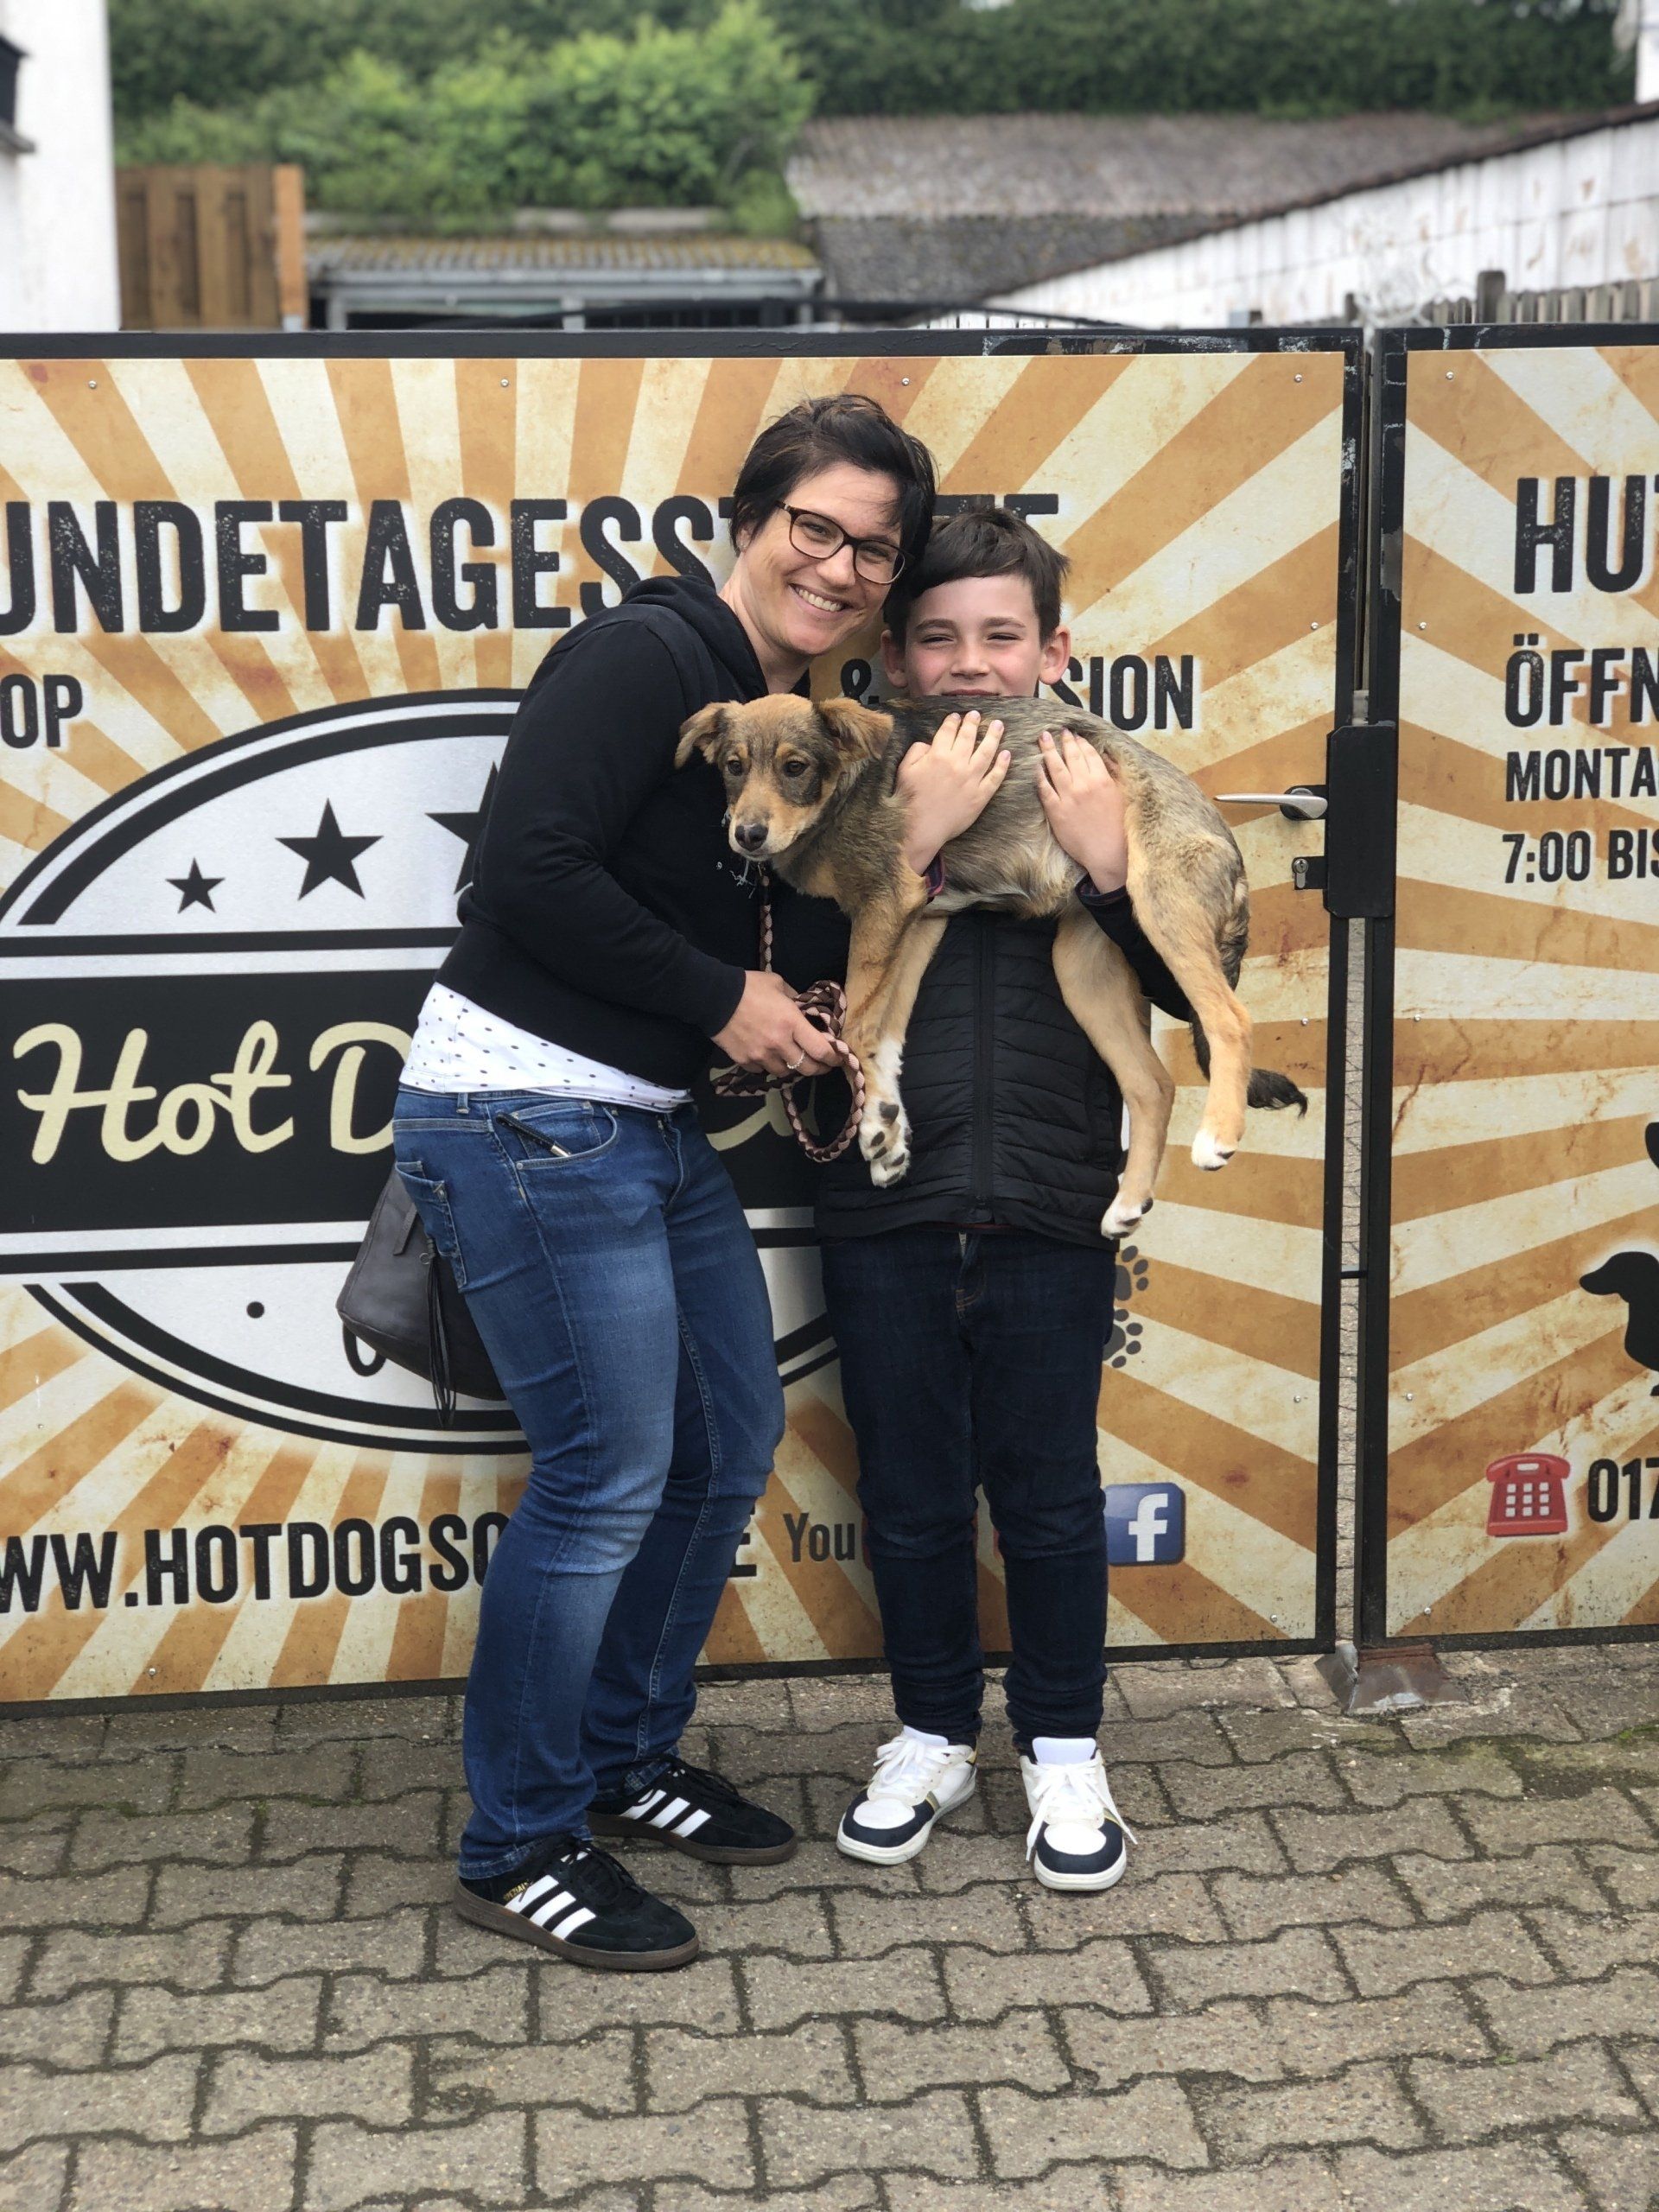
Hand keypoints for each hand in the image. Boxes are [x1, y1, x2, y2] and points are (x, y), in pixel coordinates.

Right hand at [713, 971, 839, 1076]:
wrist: (714, 997)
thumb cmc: (749, 986)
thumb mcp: (778, 984)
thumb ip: (795, 1000)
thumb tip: (803, 1010)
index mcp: (792, 1023)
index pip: (821, 1049)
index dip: (833, 1058)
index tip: (837, 1058)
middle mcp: (780, 1044)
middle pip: (807, 1069)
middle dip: (818, 1068)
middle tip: (821, 1065)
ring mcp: (761, 1056)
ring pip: (785, 1072)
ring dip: (791, 1067)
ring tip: (792, 1059)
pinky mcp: (745, 1061)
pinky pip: (762, 1071)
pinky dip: (768, 1066)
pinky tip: (768, 1057)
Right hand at [895, 708, 1011, 875]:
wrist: (921, 827)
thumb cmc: (910, 799)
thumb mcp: (905, 769)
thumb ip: (917, 751)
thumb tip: (929, 744)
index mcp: (938, 755)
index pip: (948, 731)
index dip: (953, 721)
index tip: (957, 716)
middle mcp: (958, 764)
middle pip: (968, 737)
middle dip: (973, 723)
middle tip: (977, 714)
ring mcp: (972, 780)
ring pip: (987, 753)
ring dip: (993, 737)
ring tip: (998, 725)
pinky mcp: (980, 796)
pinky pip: (995, 777)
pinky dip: (1002, 765)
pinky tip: (1006, 754)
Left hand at [1037, 730, 1127, 893]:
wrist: (1107, 852)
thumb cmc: (1118, 826)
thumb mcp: (1122, 796)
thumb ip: (1114, 775)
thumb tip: (1108, 758)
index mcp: (1102, 780)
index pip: (1089, 754)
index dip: (1081, 742)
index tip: (1076, 735)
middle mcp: (1084, 784)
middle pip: (1071, 756)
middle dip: (1064, 741)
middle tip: (1057, 731)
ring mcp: (1068, 797)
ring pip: (1055, 768)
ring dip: (1048, 751)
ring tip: (1043, 738)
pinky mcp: (1056, 811)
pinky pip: (1044, 789)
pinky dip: (1039, 776)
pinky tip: (1036, 766)